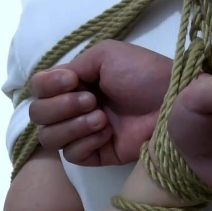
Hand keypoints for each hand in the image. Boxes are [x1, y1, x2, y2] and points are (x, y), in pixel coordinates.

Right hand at [28, 40, 172, 166]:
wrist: (173, 100)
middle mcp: (75, 107)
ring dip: (71, 125)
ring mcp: (86, 132)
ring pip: (49, 138)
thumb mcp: (107, 55)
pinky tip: (106, 133)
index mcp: (75, 83)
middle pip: (38, 114)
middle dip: (60, 106)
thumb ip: (74, 65)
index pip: (38, 88)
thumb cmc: (144, 73)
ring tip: (101, 118)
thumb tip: (57, 83)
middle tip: (92, 100)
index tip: (72, 81)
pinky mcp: (99, 154)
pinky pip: (72, 155)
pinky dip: (84, 142)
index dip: (47, 86)